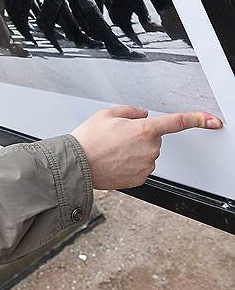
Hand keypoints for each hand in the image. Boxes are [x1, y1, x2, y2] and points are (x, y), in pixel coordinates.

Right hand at [71, 106, 221, 189]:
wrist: (78, 164)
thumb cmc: (89, 139)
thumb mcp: (106, 114)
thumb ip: (129, 111)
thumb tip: (140, 114)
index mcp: (144, 130)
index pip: (176, 122)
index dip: (197, 119)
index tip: (211, 120)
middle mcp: (149, 149)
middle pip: (153, 139)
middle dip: (139, 137)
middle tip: (116, 138)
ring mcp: (146, 166)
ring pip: (147, 154)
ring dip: (134, 152)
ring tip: (111, 151)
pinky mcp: (140, 179)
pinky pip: (140, 168)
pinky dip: (130, 164)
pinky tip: (114, 161)